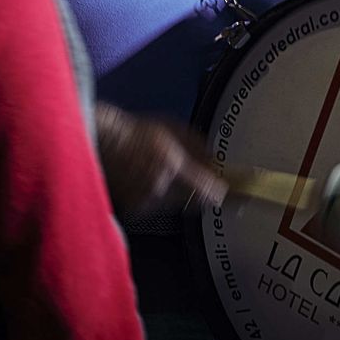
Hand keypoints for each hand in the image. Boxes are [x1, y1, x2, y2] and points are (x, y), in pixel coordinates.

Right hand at [94, 103, 226, 215]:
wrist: (102, 141)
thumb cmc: (138, 131)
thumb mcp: (174, 129)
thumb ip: (199, 147)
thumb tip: (218, 164)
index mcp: (172, 165)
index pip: (209, 192)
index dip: (225, 194)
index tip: (238, 194)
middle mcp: (160, 188)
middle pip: (196, 202)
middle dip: (201, 190)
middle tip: (200, 179)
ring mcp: (145, 202)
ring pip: (178, 205)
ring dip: (180, 193)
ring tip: (164, 170)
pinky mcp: (135, 210)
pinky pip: (159, 206)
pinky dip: (161, 196)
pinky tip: (149, 178)